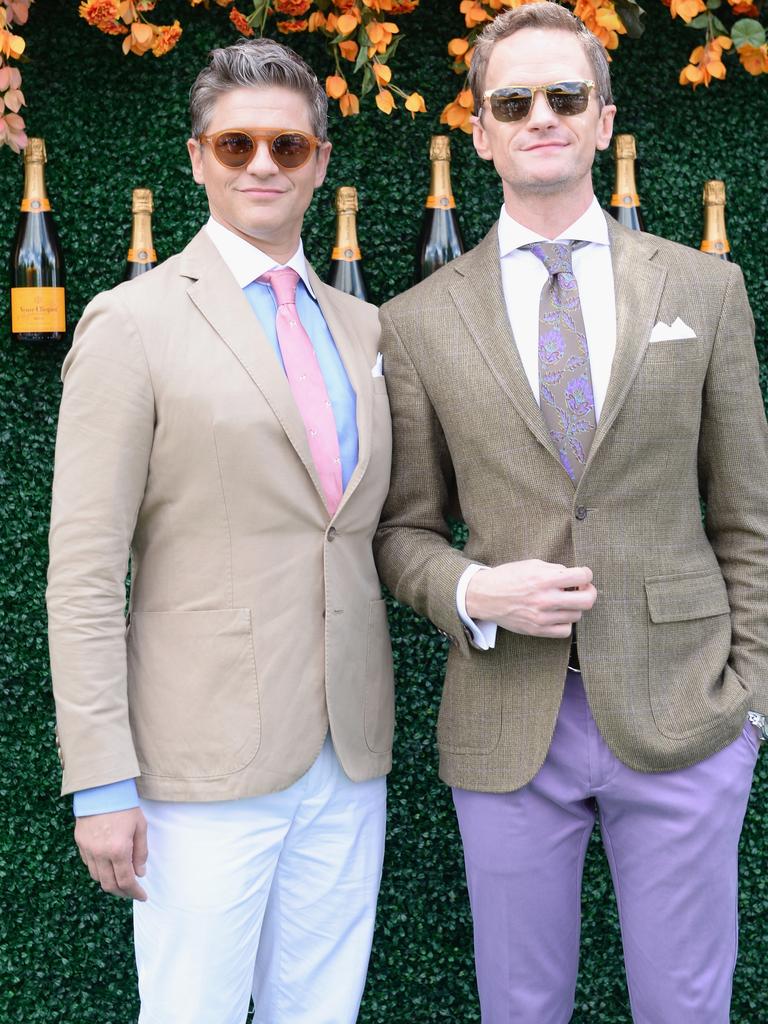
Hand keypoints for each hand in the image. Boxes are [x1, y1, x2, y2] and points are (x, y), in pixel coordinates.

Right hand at [74, 806, 147, 900]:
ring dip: (109, 882)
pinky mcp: (80, 843)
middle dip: (122, 892)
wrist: (101, 789)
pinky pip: (89, 864)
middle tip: (132, 891)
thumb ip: (141, 852)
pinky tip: (108, 865)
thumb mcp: (140, 827)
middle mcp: (100, 853)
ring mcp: (88, 849)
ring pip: (97, 877)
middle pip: (109, 885)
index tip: (142, 896)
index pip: (126, 881)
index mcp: (118, 849)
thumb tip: (140, 873)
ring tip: (121, 879)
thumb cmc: (125, 806)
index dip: (135, 892)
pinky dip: (99, 870)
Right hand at [466, 559, 596, 637]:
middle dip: (589, 592)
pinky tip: (558, 615)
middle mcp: (545, 599)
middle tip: (582, 589)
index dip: (586, 574)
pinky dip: (565, 623)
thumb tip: (574, 577)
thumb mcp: (531, 564)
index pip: (582, 576)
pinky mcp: (537, 630)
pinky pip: (565, 631)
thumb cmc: (508, 577)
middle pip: (587, 600)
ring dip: (574, 607)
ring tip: (563, 601)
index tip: (582, 575)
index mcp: (544, 578)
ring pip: (577, 615)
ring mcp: (542, 617)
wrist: (484, 596)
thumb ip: (554, 569)